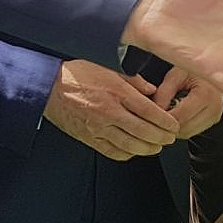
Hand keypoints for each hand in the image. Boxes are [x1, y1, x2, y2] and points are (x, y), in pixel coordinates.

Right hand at [43, 60, 180, 160]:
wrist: (48, 87)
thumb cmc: (77, 74)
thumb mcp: (108, 68)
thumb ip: (133, 80)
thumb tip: (151, 90)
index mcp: (117, 92)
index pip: (148, 111)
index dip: (165, 121)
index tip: (174, 126)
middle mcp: (110, 112)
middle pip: (143, 131)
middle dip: (161, 138)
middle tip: (170, 139)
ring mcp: (99, 127)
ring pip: (130, 145)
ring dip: (147, 149)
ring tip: (156, 147)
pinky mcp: (89, 138)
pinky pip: (112, 151)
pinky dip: (127, 154)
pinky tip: (134, 151)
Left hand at [153, 67, 222, 139]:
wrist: (211, 67)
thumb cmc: (193, 69)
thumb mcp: (175, 75)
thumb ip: (164, 93)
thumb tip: (155, 112)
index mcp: (206, 95)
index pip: (181, 117)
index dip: (163, 118)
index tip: (152, 115)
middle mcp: (214, 108)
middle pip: (184, 129)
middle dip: (167, 125)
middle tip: (155, 117)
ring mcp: (215, 116)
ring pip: (187, 133)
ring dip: (174, 128)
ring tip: (165, 116)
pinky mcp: (213, 120)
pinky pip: (192, 131)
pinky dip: (181, 127)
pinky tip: (175, 116)